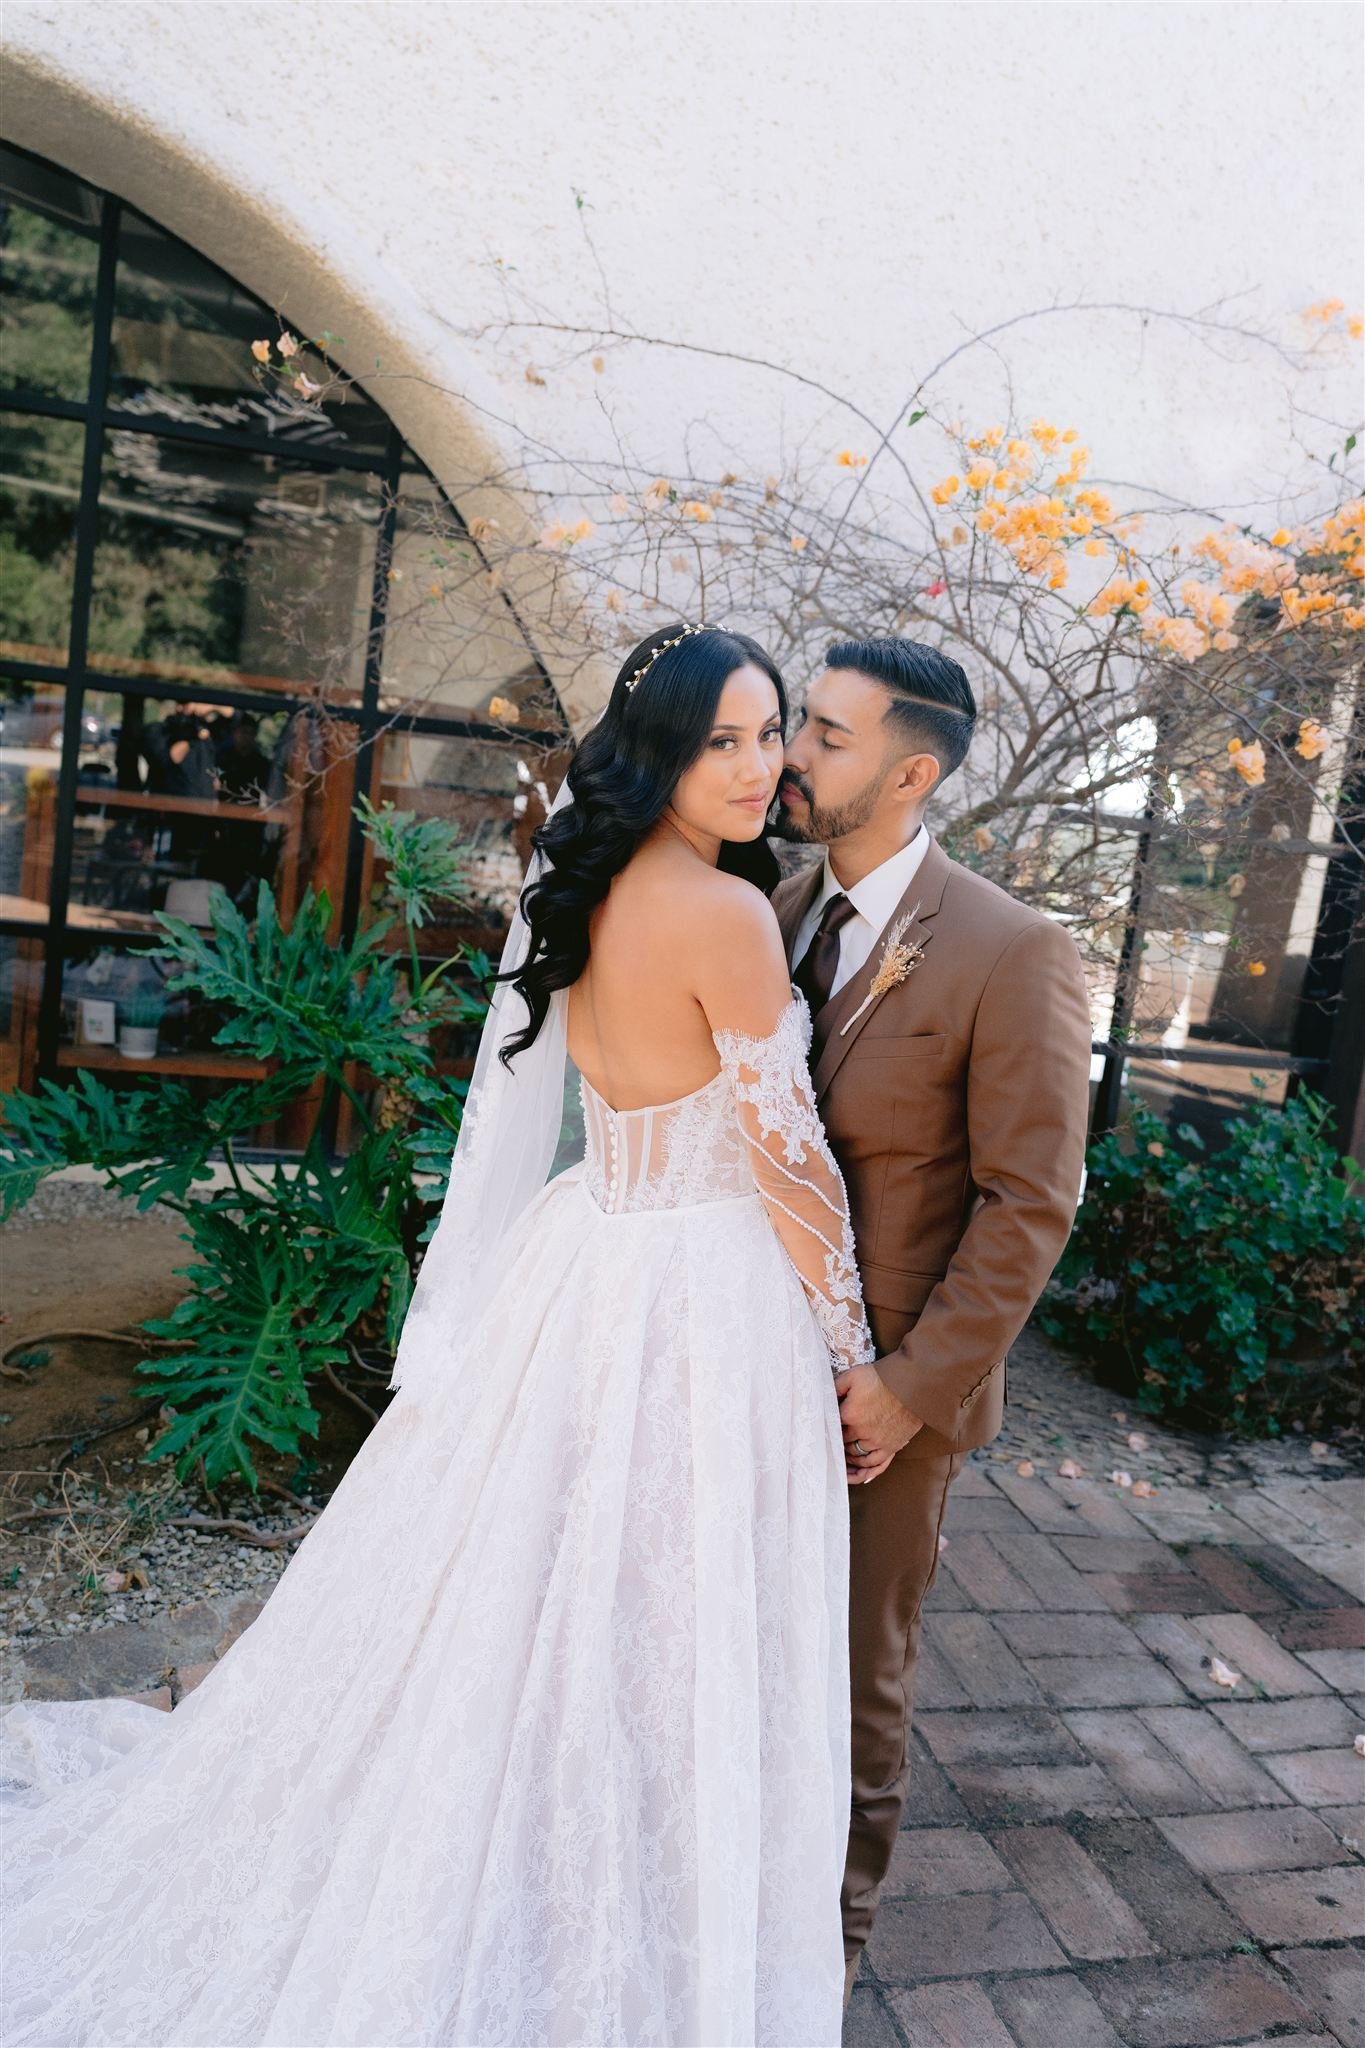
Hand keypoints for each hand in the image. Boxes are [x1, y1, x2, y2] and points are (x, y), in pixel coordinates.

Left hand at [833, 1362, 923, 1484]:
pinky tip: (860, 1477)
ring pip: (857, 1457)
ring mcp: (878, 1442)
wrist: (912, 1383)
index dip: (827, 1431)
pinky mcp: (892, 1447)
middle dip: (836, 1445)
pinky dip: (867, 1474)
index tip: (821, 1433)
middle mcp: (862, 1433)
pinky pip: (877, 1467)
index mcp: (849, 1415)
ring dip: (848, 1460)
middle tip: (830, 1447)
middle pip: (842, 1445)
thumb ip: (835, 1387)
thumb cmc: (882, 1378)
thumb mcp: (853, 1376)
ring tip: (843, 1459)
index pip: (831, 1429)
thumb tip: (823, 1397)